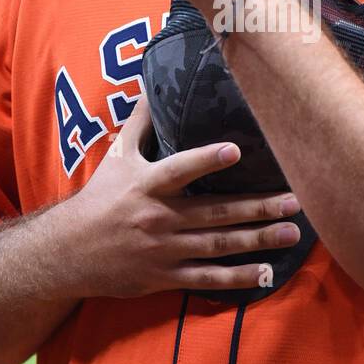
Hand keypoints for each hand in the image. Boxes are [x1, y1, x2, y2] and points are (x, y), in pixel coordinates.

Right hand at [53, 93, 302, 297]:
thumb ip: (140, 122)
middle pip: (214, 213)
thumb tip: (153, 85)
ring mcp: (164, 251)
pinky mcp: (165, 277)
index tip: (236, 150)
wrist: (68, 253)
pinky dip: (237, 277)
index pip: (179, 169)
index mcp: (147, 185)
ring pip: (218, 245)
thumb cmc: (99, 198)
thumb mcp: (117, 156)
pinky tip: (266, 272)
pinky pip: (206, 278)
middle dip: (257, 207)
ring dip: (257, 240)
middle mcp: (158, 218)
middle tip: (295, 201)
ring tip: (292, 232)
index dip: (206, 160)